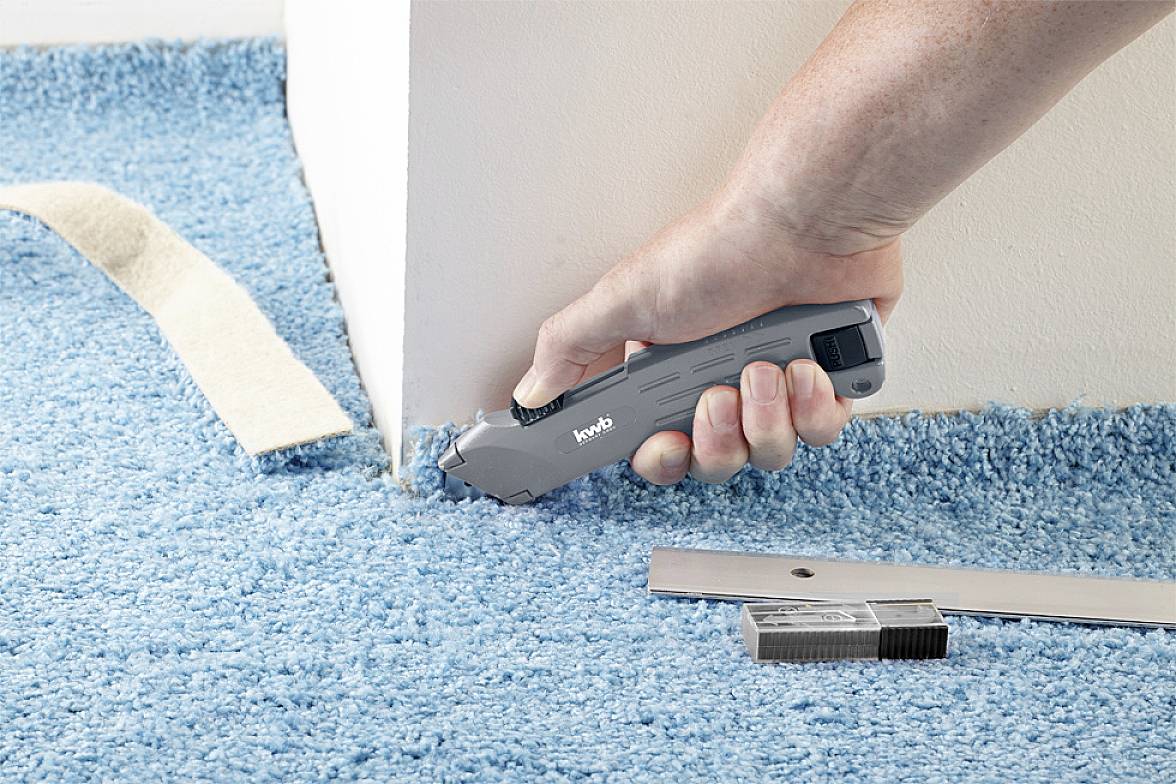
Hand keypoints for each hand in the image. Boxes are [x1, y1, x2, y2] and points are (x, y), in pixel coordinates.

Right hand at [512, 189, 902, 485]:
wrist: (806, 223)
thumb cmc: (720, 250)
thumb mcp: (625, 298)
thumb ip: (571, 347)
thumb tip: (531, 391)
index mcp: (671, 370)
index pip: (658, 445)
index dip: (661, 456)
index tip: (663, 443)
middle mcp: (723, 380)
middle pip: (715, 461)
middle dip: (716, 439)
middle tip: (717, 396)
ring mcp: (779, 383)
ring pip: (770, 452)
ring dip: (766, 415)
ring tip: (766, 366)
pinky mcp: (830, 380)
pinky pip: (822, 429)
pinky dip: (815, 404)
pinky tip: (807, 364)